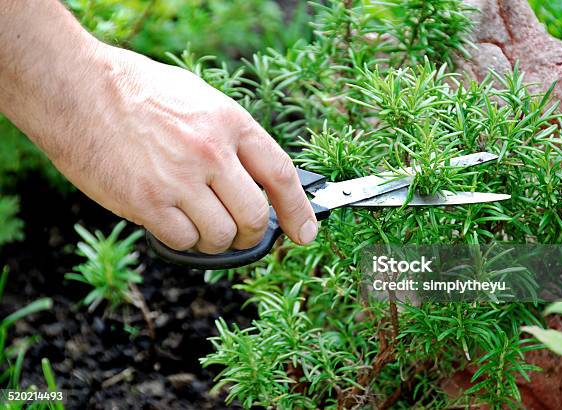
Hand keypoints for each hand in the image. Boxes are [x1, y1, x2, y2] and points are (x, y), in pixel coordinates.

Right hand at [65, 45, 318, 251]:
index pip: (281, 174)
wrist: (76, 89)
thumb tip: (256, 179)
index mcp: (230, 122)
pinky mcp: (147, 203)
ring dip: (217, 239)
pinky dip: (184, 240)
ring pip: (222, 235)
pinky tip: (171, 222)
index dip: (299, 210)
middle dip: (254, 233)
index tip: (305, 233)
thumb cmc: (137, 92)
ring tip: (199, 223)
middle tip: (242, 232)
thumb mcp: (199, 100)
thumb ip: (232, 139)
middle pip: (255, 216)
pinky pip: (184, 241)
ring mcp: (179, 180)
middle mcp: (211, 152)